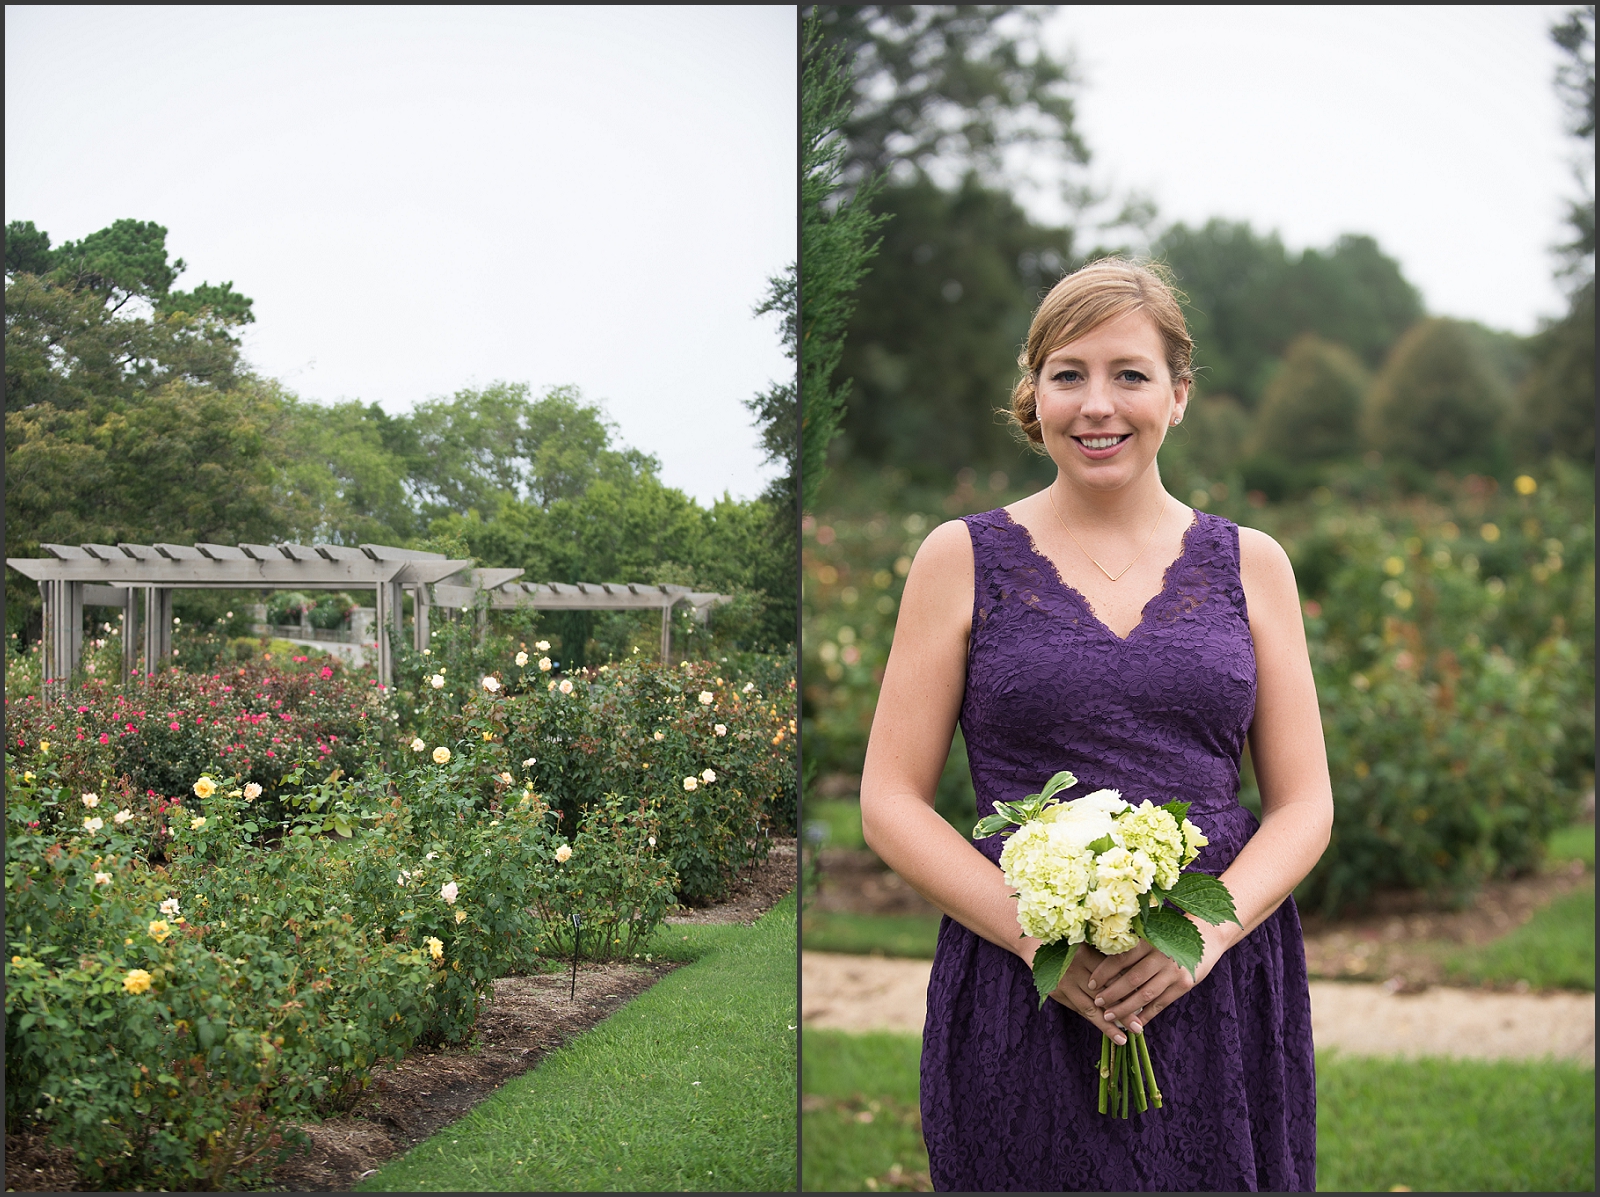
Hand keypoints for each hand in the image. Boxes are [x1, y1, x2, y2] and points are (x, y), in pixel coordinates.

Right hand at [1041, 942, 1128, 1042]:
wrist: (1034, 944)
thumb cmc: (1070, 943)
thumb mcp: (1087, 943)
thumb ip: (1106, 956)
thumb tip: (1136, 975)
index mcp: (1086, 954)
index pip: (1111, 976)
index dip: (1128, 991)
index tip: (1144, 1003)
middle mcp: (1074, 970)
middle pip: (1103, 996)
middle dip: (1122, 1013)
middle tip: (1138, 1028)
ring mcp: (1063, 984)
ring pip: (1089, 1009)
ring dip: (1107, 1026)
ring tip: (1123, 1039)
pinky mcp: (1056, 994)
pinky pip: (1078, 1010)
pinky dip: (1093, 1020)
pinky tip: (1107, 1030)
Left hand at [1080, 920, 1229, 1036]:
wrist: (1206, 938)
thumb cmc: (1170, 935)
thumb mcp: (1152, 934)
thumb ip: (1131, 944)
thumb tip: (1099, 958)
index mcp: (1148, 941)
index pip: (1121, 959)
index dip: (1104, 972)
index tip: (1091, 983)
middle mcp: (1161, 956)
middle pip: (1131, 979)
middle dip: (1112, 994)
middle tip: (1097, 1002)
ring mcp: (1174, 972)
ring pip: (1145, 995)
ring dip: (1125, 1008)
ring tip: (1109, 1016)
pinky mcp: (1184, 985)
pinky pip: (1160, 1004)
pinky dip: (1145, 1015)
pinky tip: (1133, 1023)